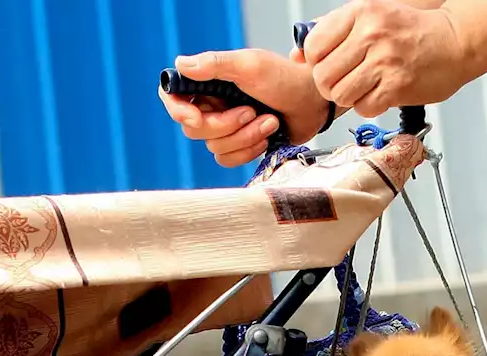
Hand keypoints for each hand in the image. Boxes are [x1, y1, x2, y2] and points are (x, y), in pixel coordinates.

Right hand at [158, 48, 329, 166]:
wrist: (313, 102)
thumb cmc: (285, 78)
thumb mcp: (250, 65)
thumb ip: (215, 64)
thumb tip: (181, 64)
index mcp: (209, 82)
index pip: (173, 97)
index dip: (178, 111)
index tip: (197, 118)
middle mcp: (212, 105)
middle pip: (194, 129)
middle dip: (225, 126)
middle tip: (251, 111)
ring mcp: (224, 127)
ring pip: (213, 147)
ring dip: (244, 137)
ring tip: (269, 121)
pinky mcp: (237, 145)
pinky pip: (227, 159)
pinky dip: (248, 150)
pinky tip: (266, 135)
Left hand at [294, 0, 471, 117]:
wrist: (455, 41)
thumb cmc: (408, 32)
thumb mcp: (368, 19)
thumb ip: (331, 34)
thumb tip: (295, 56)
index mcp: (360, 12)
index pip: (313, 46)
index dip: (316, 61)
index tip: (330, 63)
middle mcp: (372, 33)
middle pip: (322, 76)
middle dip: (330, 85)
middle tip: (347, 80)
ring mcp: (385, 60)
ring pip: (339, 95)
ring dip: (349, 97)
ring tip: (365, 86)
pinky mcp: (397, 85)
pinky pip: (363, 108)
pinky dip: (369, 106)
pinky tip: (381, 93)